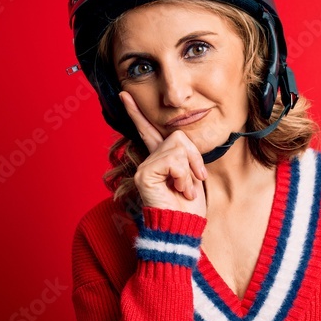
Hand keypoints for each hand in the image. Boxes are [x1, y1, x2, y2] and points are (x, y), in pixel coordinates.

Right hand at [120, 91, 207, 216]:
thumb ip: (184, 155)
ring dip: (189, 170)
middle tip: (195, 180)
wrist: (182, 227)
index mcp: (159, 158)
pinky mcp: (145, 174)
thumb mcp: (191, 174)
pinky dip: (183, 176)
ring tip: (184, 189)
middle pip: (178, 137)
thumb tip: (182, 141)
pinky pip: (174, 161)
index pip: (148, 131)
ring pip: (178, 148)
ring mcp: (145, 167)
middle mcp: (148, 160)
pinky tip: (179, 190)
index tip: (125, 94)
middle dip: (194, 158)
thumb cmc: (188, 206)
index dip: (136, 112)